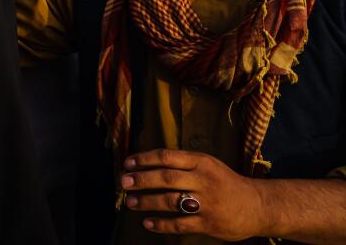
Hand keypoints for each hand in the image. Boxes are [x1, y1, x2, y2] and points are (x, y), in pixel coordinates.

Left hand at [122, 149, 264, 240]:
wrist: (257, 206)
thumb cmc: (224, 182)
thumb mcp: (207, 164)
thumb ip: (181, 163)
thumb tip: (145, 162)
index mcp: (201, 162)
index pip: (167, 156)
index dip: (144, 159)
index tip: (127, 163)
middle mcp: (203, 180)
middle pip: (166, 178)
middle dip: (142, 179)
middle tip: (123, 182)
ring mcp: (207, 203)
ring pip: (171, 201)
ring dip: (147, 201)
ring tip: (130, 202)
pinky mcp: (209, 223)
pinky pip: (180, 224)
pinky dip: (162, 224)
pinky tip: (147, 222)